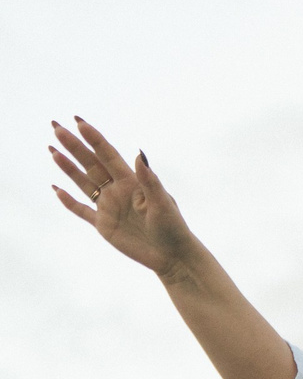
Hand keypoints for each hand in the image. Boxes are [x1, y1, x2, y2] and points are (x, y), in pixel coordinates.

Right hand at [50, 118, 198, 277]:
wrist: (172, 256)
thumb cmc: (173, 228)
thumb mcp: (163, 203)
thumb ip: (149, 180)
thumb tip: (139, 154)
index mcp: (132, 182)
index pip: (108, 155)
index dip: (94, 138)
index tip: (79, 122)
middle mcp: (118, 190)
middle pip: (91, 163)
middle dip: (73, 145)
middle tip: (56, 126)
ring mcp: (109, 207)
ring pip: (83, 182)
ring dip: (67, 167)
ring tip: (52, 150)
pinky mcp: (103, 225)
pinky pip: (81, 210)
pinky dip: (68, 201)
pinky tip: (56, 189)